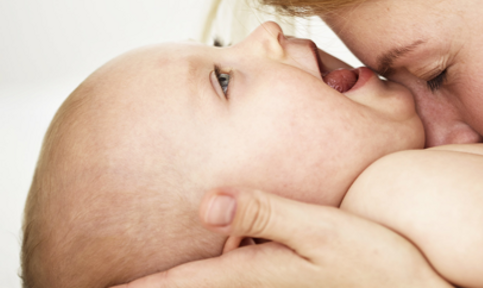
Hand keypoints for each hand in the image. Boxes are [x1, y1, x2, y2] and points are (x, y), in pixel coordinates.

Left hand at [112, 187, 452, 287]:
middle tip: (112, 281)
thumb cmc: (370, 259)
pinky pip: (235, 283)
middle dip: (153, 286)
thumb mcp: (320, 228)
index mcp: (251, 273)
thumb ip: (263, 213)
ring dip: (181, 281)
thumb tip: (206, 203)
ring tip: (146, 278)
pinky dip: (212, 278)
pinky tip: (221, 259)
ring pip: (211, 286)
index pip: (178, 284)